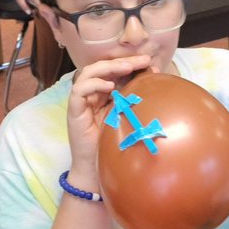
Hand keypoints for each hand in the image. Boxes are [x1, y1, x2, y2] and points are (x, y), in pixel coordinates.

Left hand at [15, 0, 39, 14]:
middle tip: (32, 12)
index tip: (36, 14)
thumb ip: (24, 6)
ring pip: (34, 0)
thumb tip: (29, 13)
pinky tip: (27, 3)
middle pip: (37, 2)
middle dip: (35, 7)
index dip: (38, 9)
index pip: (38, 4)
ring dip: (32, 4)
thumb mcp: (20, 0)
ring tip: (29, 8)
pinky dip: (31, 1)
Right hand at [65, 55, 152, 181]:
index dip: (129, 63)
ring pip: (88, 73)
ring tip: (127, 68)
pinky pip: (79, 90)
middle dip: (123, 61)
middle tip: (142, 60)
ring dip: (108, 68)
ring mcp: (81, 101)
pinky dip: (94, 84)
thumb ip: (135, 98)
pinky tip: (110, 87)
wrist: (97, 168)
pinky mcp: (74, 111)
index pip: (113, 71)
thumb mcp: (128, 116)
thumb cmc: (112, 143)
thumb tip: (155, 79)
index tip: (149, 62)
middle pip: (102, 68)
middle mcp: (91, 94)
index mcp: (103, 93)